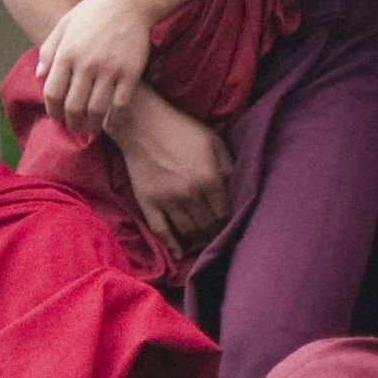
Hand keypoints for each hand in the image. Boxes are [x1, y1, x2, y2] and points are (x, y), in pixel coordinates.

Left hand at [36, 0, 159, 141]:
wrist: (130, 2)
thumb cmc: (95, 11)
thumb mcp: (65, 24)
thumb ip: (49, 49)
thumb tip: (39, 75)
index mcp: (66, 53)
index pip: (52, 92)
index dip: (52, 110)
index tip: (56, 117)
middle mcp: (86, 64)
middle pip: (73, 106)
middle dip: (71, 122)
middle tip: (73, 127)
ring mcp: (109, 70)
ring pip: (96, 110)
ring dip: (91, 125)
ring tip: (89, 128)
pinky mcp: (130, 73)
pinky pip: (120, 105)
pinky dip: (113, 119)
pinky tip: (110, 122)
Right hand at [111, 86, 233, 253]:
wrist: (141, 123)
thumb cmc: (181, 128)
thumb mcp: (213, 140)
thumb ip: (227, 165)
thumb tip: (236, 187)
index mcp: (209, 178)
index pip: (224, 213)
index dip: (229, 222)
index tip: (231, 226)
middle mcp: (190, 194)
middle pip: (207, 226)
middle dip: (215, 234)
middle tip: (219, 238)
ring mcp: (167, 201)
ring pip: (187, 231)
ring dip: (198, 240)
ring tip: (203, 242)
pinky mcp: (148, 203)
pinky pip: (161, 231)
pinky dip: (171, 246)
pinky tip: (179, 254)